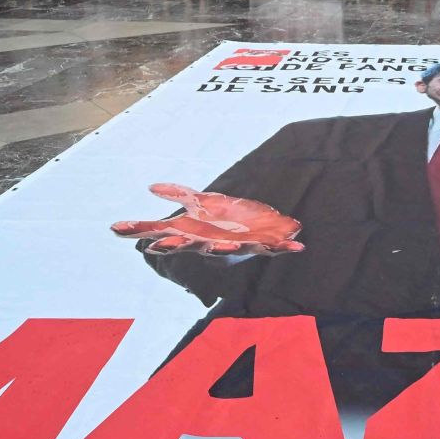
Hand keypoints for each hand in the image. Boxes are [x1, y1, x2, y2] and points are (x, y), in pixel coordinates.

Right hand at [112, 182, 303, 255]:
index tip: (140, 241)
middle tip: (164, 246)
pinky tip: (299, 246)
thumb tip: (150, 187)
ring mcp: (236, 247)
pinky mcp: (261, 246)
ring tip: (228, 245)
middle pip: (190, 248)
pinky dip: (285, 248)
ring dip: (226, 249)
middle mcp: (211, 245)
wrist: (251, 229)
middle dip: (179, 247)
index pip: (168, 238)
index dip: (155, 240)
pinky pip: (274, 250)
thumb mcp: (198, 203)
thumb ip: (177, 194)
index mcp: (194, 236)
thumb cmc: (220, 220)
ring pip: (228, 251)